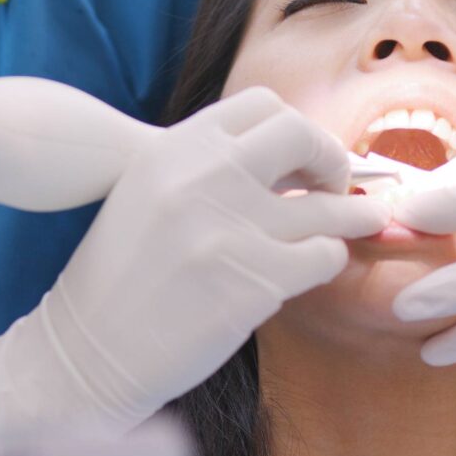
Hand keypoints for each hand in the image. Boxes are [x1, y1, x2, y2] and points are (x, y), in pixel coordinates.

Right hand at [0, 87, 388, 430]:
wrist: (86, 351)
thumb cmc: (119, 275)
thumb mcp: (148, 192)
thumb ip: (206, 167)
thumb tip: (286, 163)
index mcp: (174, 148)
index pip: (261, 105)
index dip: (295, 127)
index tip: (303, 155)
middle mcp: (204, 176)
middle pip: (300, 135)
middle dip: (331, 156)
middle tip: (338, 181)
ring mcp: (232, 228)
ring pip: (326, 206)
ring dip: (354, 213)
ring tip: (368, 218)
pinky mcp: (255, 282)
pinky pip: (324, 256)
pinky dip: (330, 259)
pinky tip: (319, 264)